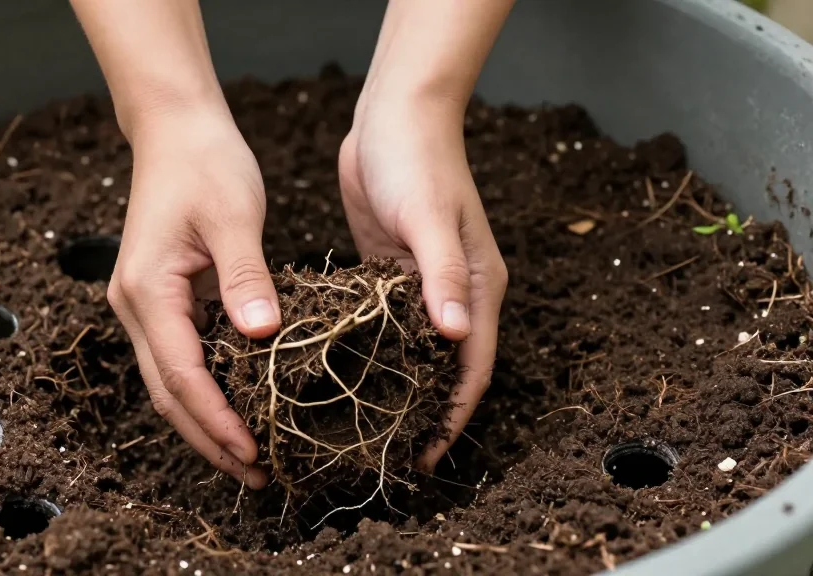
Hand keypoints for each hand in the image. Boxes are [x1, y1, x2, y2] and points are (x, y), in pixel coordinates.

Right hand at [108, 110, 277, 488]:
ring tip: (250, 454)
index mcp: (148, 290)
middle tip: (257, 473)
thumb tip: (262, 336)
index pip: (183, 376)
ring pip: (170, 381)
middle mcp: (134, 306)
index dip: (218, 421)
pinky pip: (180, 357)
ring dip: (206, 420)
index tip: (255, 454)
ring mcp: (143, 305)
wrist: (176, 131)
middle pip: (168, 393)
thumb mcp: (234, 217)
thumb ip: (246, 277)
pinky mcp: (160, 299)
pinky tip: (240, 404)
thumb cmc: (206, 164)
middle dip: (209, 438)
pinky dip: (206, 389)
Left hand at [339, 95, 507, 471]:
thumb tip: (456, 335)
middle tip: (388, 455)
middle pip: (445, 368)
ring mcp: (421, 283)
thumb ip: (442, 275)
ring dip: (396, 387)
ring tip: (362, 427)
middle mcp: (454, 293)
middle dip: (424, 412)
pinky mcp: (389, 271)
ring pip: (411, 351)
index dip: (453, 416)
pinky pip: (382, 323)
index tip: (426, 457)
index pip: (473, 368)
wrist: (395, 115)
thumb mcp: (429, 219)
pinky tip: (341, 373)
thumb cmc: (418, 162)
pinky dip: (370, 351)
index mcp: (477, 287)